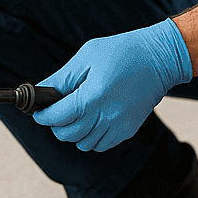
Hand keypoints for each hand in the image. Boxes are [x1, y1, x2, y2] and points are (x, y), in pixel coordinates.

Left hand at [33, 19, 192, 151]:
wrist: (160, 58)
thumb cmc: (123, 51)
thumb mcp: (87, 56)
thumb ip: (62, 78)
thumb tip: (40, 90)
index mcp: (93, 96)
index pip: (59, 117)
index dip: (44, 116)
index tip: (38, 112)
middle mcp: (106, 115)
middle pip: (68, 135)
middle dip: (57, 125)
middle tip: (56, 112)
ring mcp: (119, 125)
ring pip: (84, 144)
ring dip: (75, 133)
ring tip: (78, 115)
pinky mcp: (128, 130)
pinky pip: (101, 145)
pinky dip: (92, 138)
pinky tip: (94, 120)